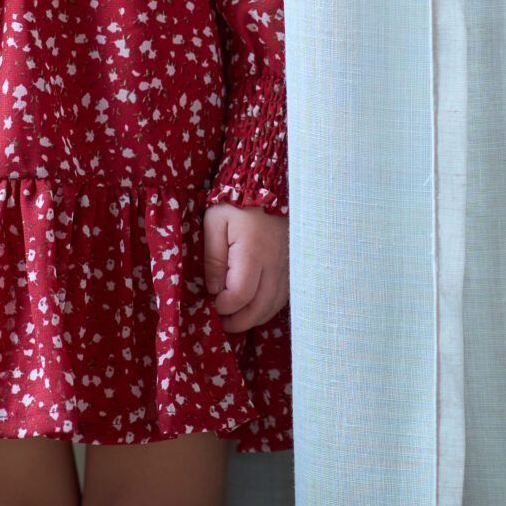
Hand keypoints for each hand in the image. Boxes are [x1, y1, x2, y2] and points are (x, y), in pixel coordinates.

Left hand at [201, 203, 289, 332]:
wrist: (268, 181)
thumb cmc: (237, 201)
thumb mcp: (215, 222)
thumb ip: (213, 258)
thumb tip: (214, 290)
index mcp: (253, 253)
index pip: (240, 296)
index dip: (224, 307)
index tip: (211, 304)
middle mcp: (275, 264)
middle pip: (260, 308)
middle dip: (239, 322)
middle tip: (221, 324)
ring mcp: (288, 266)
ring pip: (275, 306)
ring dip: (255, 318)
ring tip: (235, 319)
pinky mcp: (293, 265)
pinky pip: (284, 296)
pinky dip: (269, 307)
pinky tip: (255, 307)